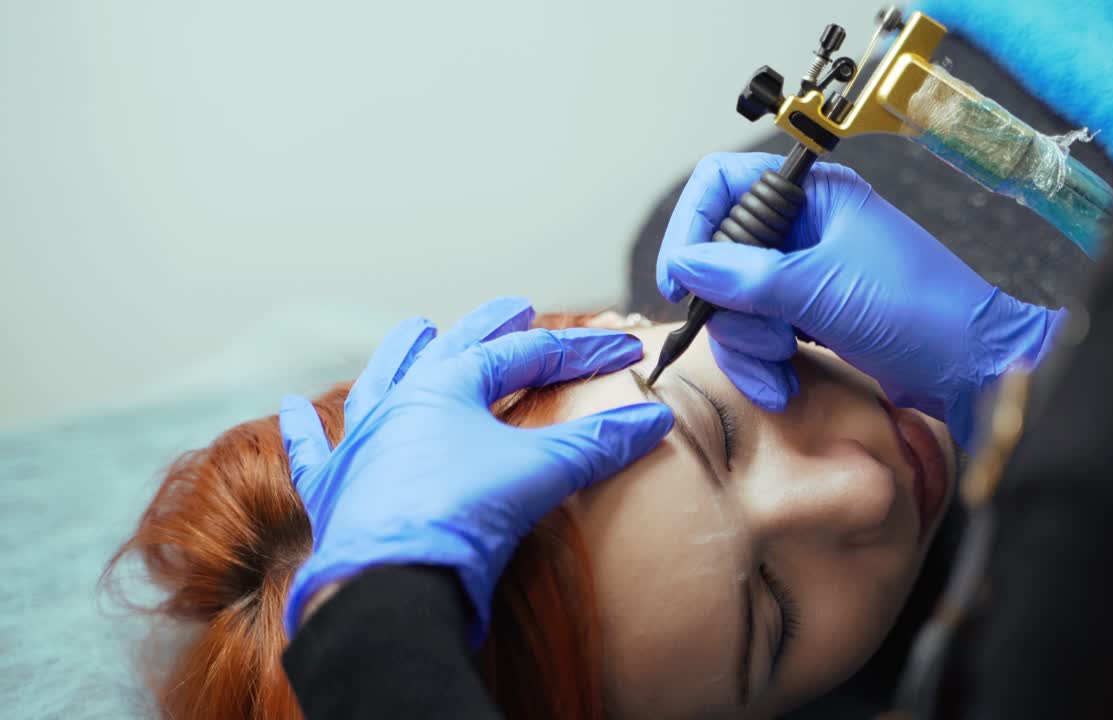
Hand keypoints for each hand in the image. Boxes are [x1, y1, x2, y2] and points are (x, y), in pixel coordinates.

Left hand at [279, 297, 673, 643]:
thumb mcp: (540, 474)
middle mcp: (399, 404)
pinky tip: (289, 409)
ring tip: (414, 328)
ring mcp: (361, 445)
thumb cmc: (461, 517)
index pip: (524, 356)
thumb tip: (655, 419)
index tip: (620, 352)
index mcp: (448, 387)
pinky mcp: (335, 492)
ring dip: (399, 354)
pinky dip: (303, 432)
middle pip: (452, 350)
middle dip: (489, 327)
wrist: (391, 585)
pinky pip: (313, 452)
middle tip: (515, 306)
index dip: (577, 351)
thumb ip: (597, 443)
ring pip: (379, 383)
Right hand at [657, 152, 1061, 446]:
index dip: (692, 227)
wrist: (975, 369)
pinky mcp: (806, 315)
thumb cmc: (925, 313)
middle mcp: (803, 229)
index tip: (683, 279)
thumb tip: (688, 263)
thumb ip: (750, 276)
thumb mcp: (827, 290)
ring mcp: (802, 274)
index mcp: (813, 196)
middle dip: (731, 310)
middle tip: (764, 337)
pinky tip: (784, 382)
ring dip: (747, 347)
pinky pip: (757, 333)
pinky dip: (762, 363)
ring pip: (733, 303)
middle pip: (719, 257)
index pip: (722, 185)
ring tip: (779, 371)